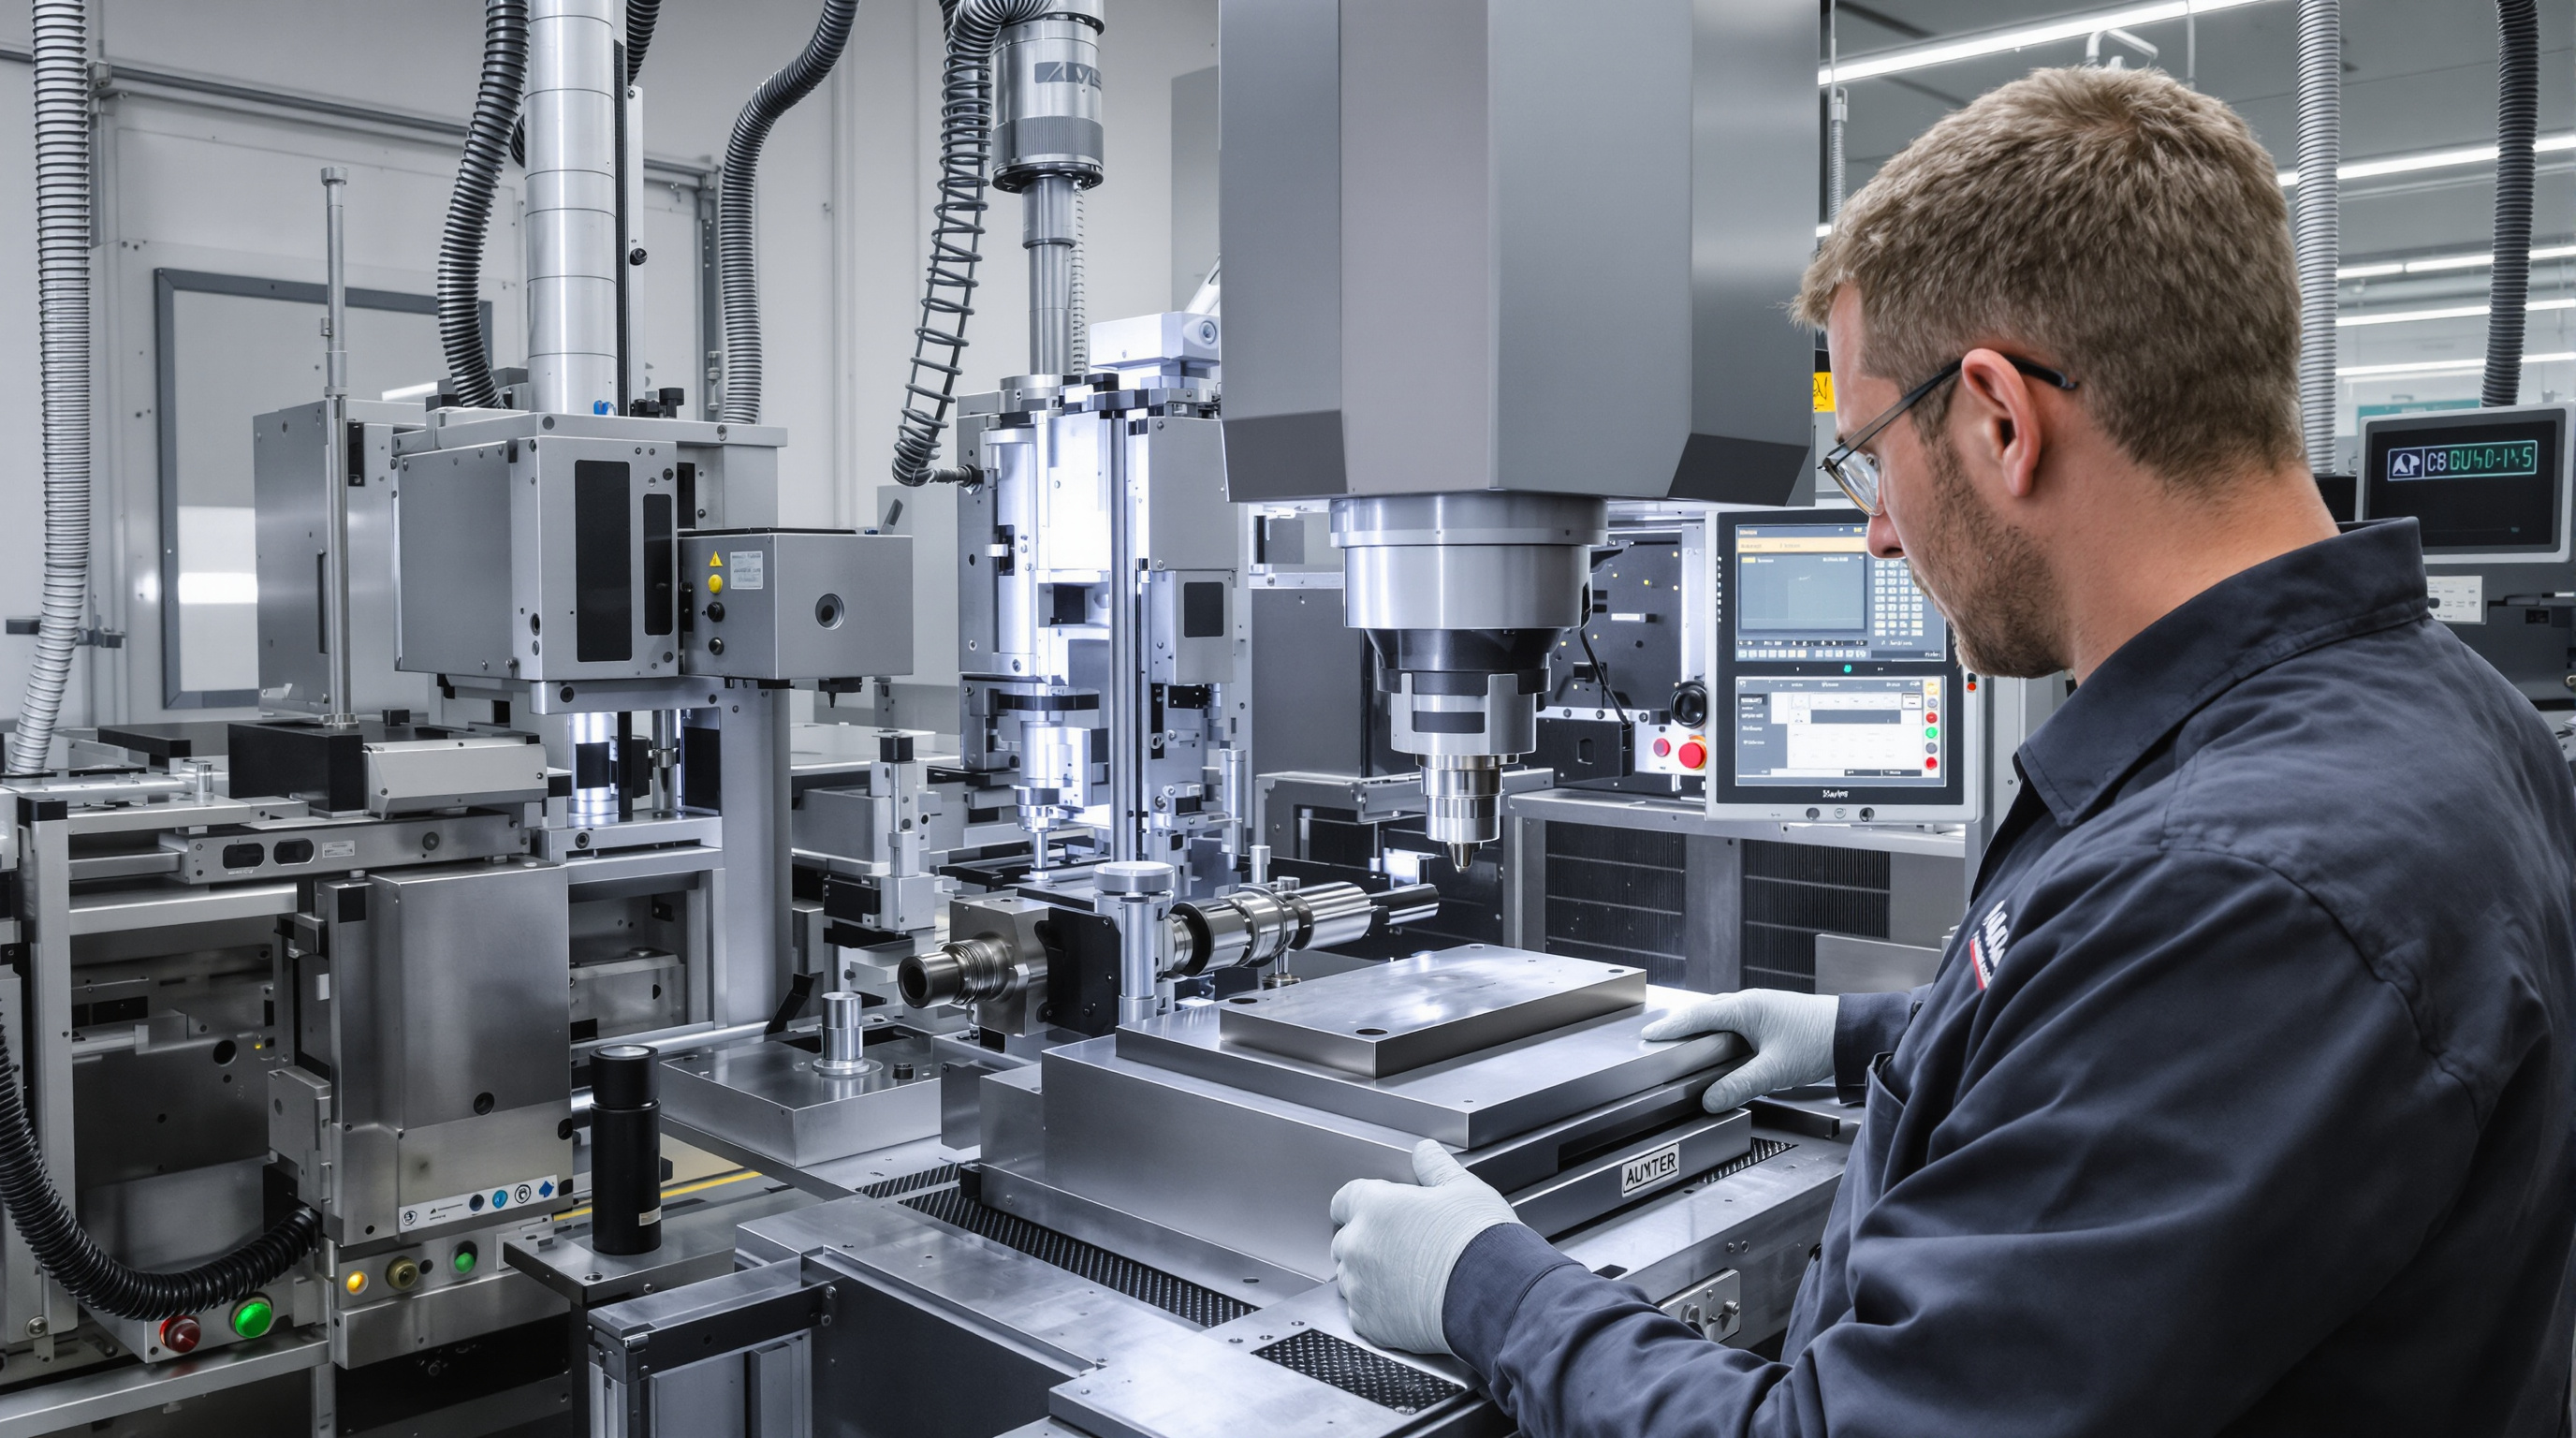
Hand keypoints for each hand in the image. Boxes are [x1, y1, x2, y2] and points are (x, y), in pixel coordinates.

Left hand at [1328, 1140, 1521, 1355]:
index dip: (1362, 1202)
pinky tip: (1407, 1303)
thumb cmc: (1479, 1242)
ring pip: (1351, 1278)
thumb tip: (1425, 1153)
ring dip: (1370, 1275)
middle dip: (1369, 1240)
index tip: (1376, 1209)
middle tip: (1404, 1246)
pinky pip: (1362, 1313)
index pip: (1345, 1199)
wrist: (1493, 1295)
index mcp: (1375, 1207)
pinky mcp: (1370, 1323)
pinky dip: (1378, 1309)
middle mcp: (1359, 1246)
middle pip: (1346, 1239)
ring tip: (1409, 1277)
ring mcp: (1361, 1288)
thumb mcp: (1463, 1187)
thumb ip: (1434, 1166)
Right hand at [1641, 989, 1838, 1113]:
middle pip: (1706, 1011)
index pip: (1697, 1016)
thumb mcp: (1775, 1069)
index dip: (1671, 1026)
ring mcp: (1762, 1008)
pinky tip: (1723, 1044)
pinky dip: (1721, 1030)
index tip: (1650, 1033)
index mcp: (1746, 1008)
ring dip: (1702, 1025)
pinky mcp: (1773, 1017)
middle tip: (1660, 1036)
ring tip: (1686, 1040)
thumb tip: (1711, 1100)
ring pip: (1722, 1014)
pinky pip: (1736, 1020)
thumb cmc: (1820, 1042)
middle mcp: (1751, 1002)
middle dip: (1682, 1024)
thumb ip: (1739, 1085)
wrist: (1852, 1033)